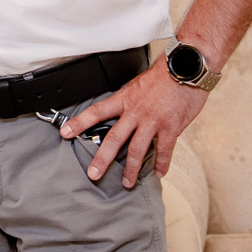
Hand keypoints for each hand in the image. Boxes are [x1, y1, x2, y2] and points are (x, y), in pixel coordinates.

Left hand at [61, 64, 208, 188]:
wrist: (186, 68)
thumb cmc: (163, 74)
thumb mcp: (138, 84)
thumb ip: (129, 99)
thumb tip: (122, 111)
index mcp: (124, 99)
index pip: (96, 111)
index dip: (79, 123)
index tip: (65, 133)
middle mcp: (135, 112)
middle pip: (113, 138)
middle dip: (102, 159)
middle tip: (93, 173)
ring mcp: (153, 121)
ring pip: (136, 150)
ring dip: (130, 169)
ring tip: (126, 183)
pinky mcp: (171, 128)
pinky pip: (164, 150)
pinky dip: (161, 164)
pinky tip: (158, 173)